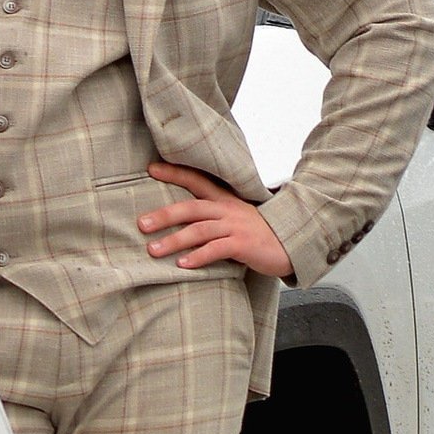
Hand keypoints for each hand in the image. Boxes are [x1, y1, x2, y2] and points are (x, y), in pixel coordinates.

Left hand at [138, 160, 295, 280]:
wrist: (291, 244)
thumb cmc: (259, 235)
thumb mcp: (235, 219)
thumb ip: (212, 217)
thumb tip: (181, 222)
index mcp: (224, 200)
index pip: (196, 180)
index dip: (174, 173)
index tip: (151, 168)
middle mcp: (228, 210)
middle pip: (191, 207)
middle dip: (164, 214)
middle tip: (142, 223)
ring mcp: (236, 227)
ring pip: (199, 230)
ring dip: (174, 240)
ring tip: (153, 250)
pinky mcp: (243, 245)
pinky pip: (217, 250)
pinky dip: (198, 257)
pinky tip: (182, 265)